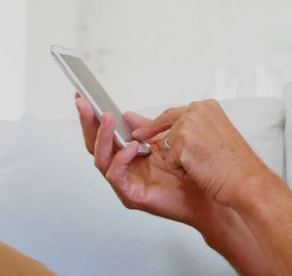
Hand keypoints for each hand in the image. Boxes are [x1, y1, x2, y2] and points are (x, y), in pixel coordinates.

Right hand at [75, 95, 216, 226]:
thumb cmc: (188, 173)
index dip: (91, 117)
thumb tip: (126, 114)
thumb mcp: (165, 142)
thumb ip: (145, 129)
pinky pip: (117, 176)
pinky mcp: (132, 196)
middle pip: (95, 146)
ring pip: (101, 159)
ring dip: (103, 137)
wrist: (207, 195)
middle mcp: (123, 170)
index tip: (83, 96)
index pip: (103, 135)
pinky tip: (132, 147)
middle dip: (88, 123)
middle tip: (84, 104)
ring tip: (108, 119)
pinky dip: (121, 159)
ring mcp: (125, 184)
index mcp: (127, 156)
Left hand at [132, 99, 274, 208]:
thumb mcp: (213, 138)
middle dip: (153, 136)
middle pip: (165, 127)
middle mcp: (197, 111)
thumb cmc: (236, 166)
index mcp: (207, 107)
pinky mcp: (181, 143)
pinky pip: (169, 161)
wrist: (246, 181)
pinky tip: (199, 171)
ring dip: (179, 161)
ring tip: (203, 165)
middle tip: (141, 138)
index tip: (143, 130)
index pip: (174, 113)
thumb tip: (163, 131)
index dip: (157, 125)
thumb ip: (191, 129)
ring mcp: (188, 125)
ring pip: (166, 147)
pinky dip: (181, 171)